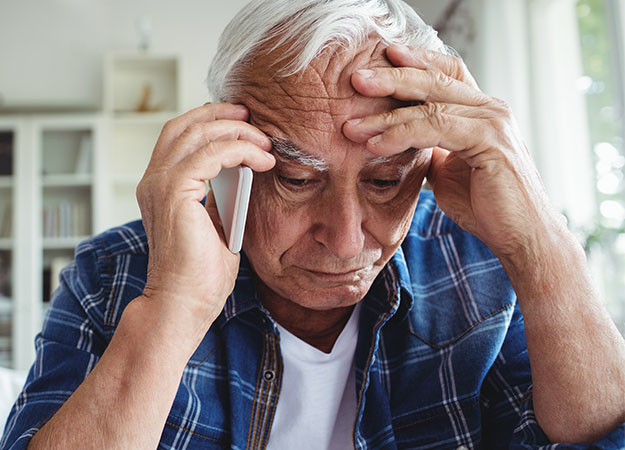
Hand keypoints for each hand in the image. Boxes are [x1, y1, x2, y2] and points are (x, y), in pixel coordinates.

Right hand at [136, 103, 274, 337]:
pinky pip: (212, 153)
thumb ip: (219, 195)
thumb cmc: (200, 274)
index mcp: (160, 186)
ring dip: (237, 131)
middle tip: (252, 116)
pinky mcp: (175, 192)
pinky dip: (240, 149)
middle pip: (184, 125)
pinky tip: (262, 160)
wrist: (184, 305)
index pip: (179, 136)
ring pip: (199, 133)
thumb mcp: (214, 224)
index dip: (209, 120)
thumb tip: (242, 171)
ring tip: (265, 142)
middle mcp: (153, 180)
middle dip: (221, 114)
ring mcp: (160, 184)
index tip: (242, 121)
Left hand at [343, 44, 563, 261]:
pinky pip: (438, 128)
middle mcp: (490, 110)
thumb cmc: (487, 207)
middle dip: (392, 77)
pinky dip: (402, 134)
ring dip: (386, 116)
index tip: (381, 58)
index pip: (446, 74)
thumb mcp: (448, 171)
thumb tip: (399, 142)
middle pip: (435, 80)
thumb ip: (429, 149)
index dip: (416, 61)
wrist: (520, 237)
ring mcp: (493, 122)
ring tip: (352, 127)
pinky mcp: (490, 141)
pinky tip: (376, 144)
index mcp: (481, 112)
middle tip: (355, 79)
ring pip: (431, 104)